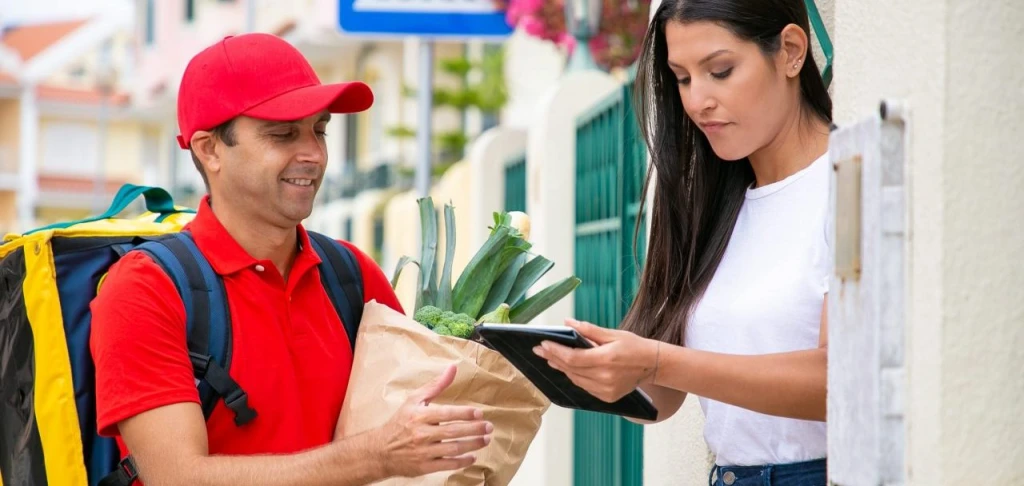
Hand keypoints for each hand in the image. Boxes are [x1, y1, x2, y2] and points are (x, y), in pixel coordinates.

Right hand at [371, 364, 492, 478]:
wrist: (380, 450)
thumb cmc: (400, 422)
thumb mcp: (414, 400)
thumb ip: (436, 385)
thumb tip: (452, 368)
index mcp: (419, 416)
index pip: (446, 413)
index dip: (465, 413)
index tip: (479, 413)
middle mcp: (421, 433)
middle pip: (453, 431)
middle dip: (474, 429)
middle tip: (489, 427)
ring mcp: (423, 451)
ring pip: (452, 449)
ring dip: (472, 445)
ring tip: (485, 440)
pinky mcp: (423, 466)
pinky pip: (446, 465)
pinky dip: (461, 462)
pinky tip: (472, 457)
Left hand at [533, 319, 660, 402]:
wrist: (653, 365)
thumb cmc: (634, 345)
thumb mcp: (613, 333)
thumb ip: (589, 330)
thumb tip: (568, 323)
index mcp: (606, 360)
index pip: (573, 358)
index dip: (556, 351)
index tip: (543, 343)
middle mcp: (605, 378)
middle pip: (571, 369)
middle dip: (553, 358)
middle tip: (539, 349)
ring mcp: (606, 390)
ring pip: (575, 379)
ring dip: (561, 368)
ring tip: (550, 357)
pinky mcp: (607, 397)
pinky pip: (584, 386)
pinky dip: (574, 376)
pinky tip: (567, 368)